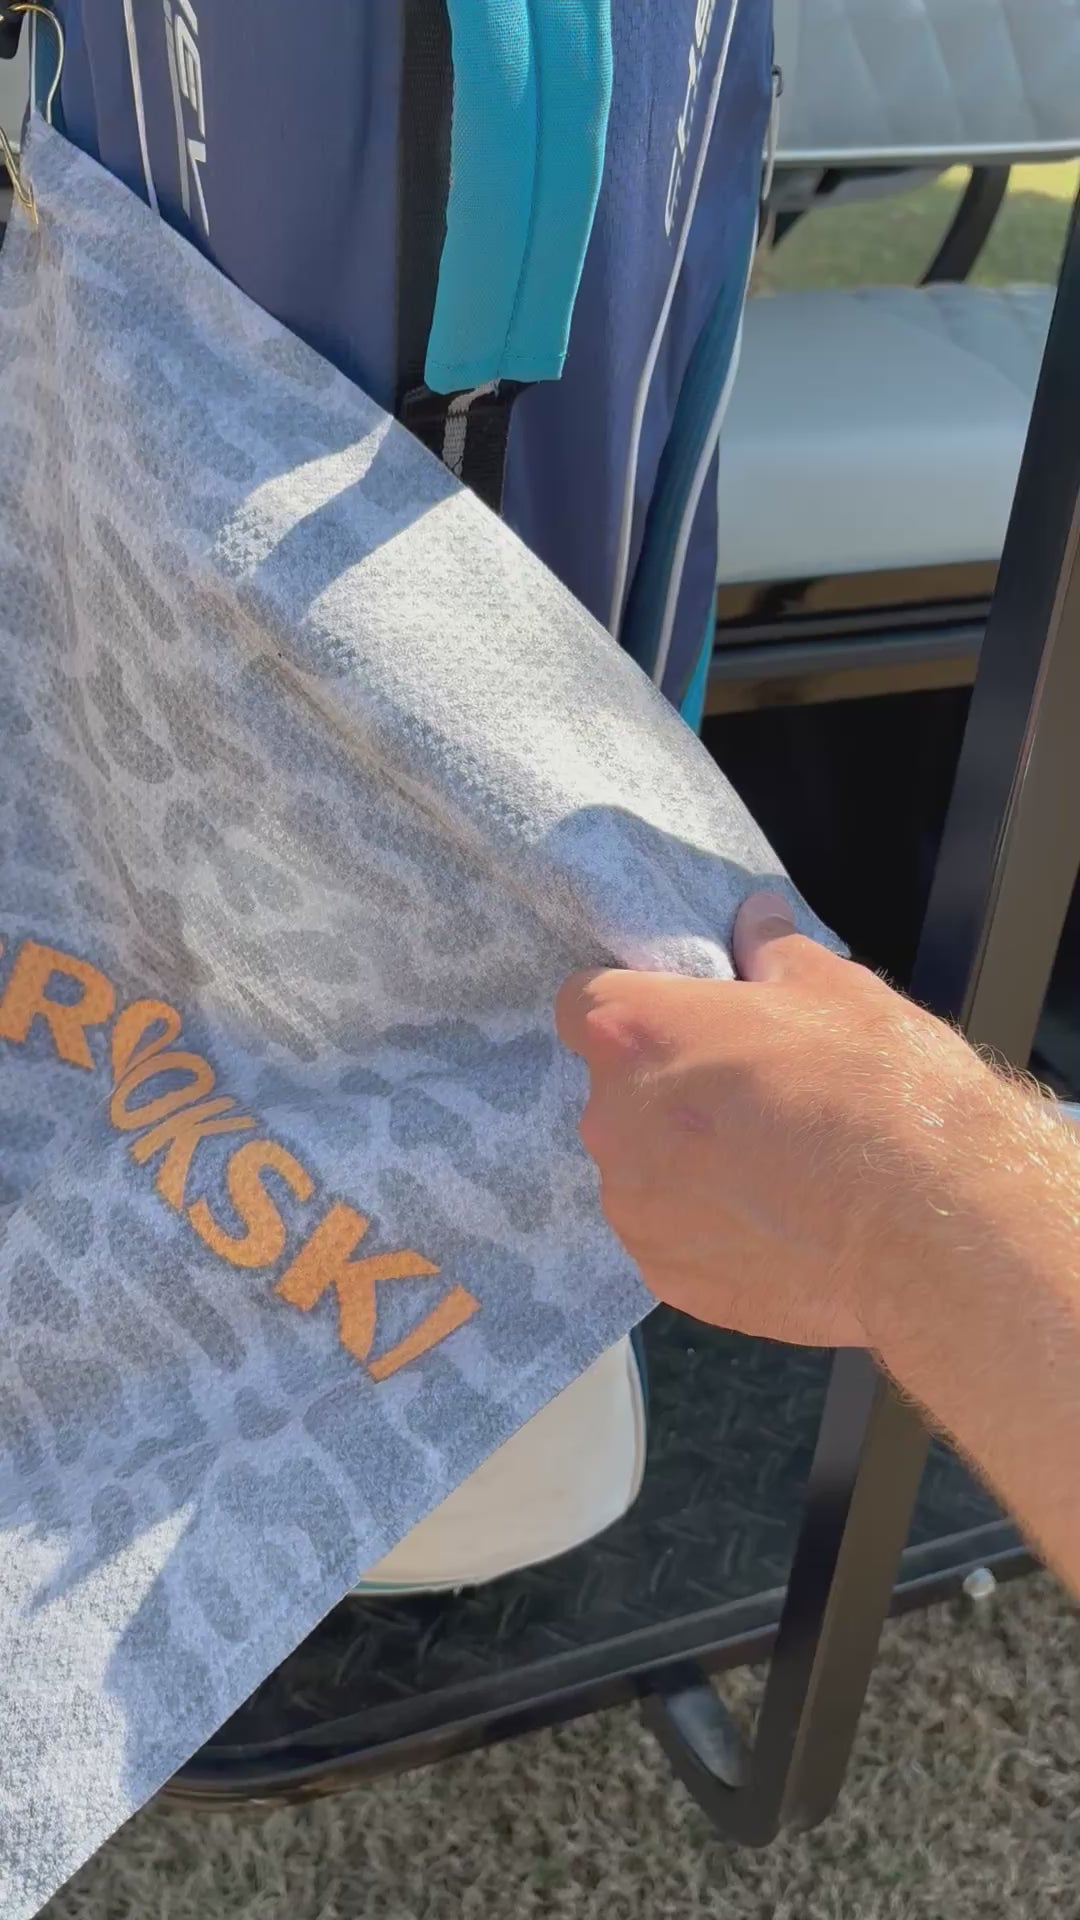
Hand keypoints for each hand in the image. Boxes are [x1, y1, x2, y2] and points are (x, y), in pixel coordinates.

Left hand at [556, 891, 1023, 1350]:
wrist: (930, 1225)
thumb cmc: (875, 1088)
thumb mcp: (835, 989)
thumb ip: (773, 950)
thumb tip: (755, 919)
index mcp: (634, 1033)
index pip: (581, 1000)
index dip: (631, 1005)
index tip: (680, 1019)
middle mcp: (609, 1122)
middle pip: (616, 1090)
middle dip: (666, 1087)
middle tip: (747, 1094)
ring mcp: (633, 1208)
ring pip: (642, 1167)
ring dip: (684, 1162)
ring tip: (771, 1169)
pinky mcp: (665, 1276)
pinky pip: (671, 1234)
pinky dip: (708, 1227)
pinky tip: (776, 1224)